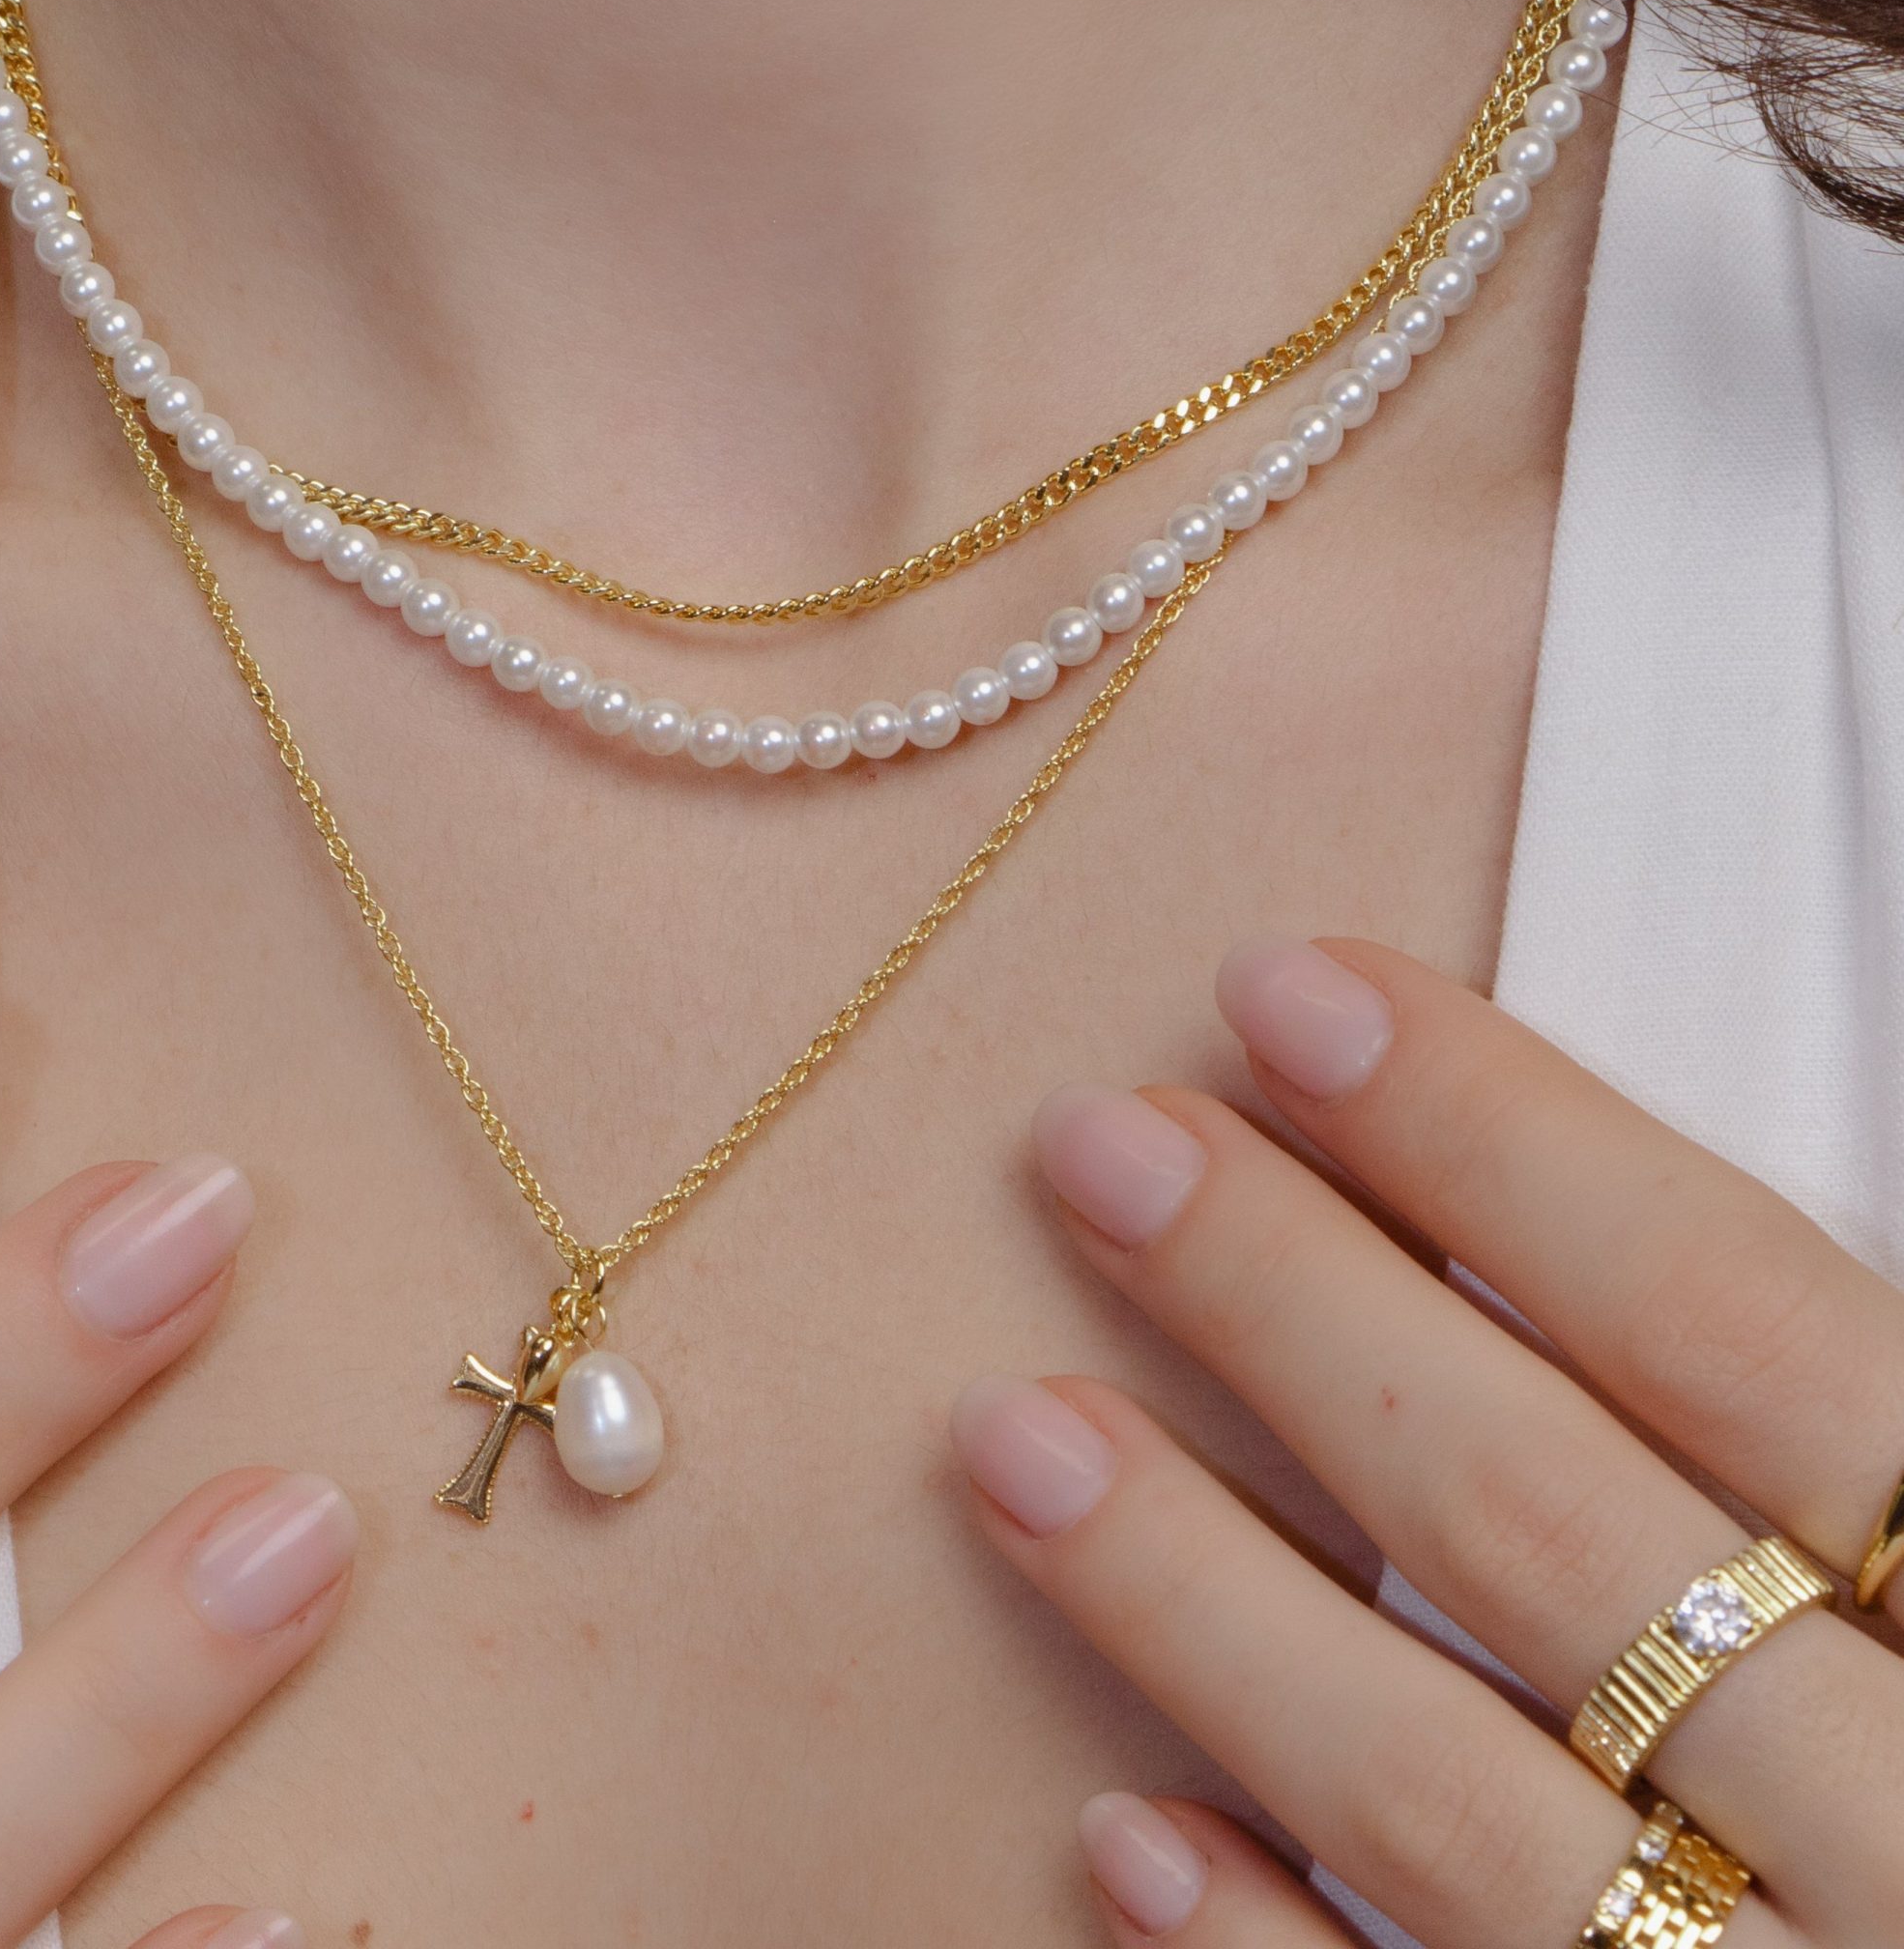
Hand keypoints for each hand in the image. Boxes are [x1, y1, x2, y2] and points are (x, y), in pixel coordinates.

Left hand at [950, 938, 1903, 1946]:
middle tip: (1094, 1153)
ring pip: (1453, 1811)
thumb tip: (1638, 1226)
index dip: (1504, 1145)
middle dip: (1299, 1318)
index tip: (1295, 995)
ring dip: (1199, 1609)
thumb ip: (1883, 1389)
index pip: (1738, 1326)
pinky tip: (1118, 1830)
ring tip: (1009, 1433)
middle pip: (1553, 1529)